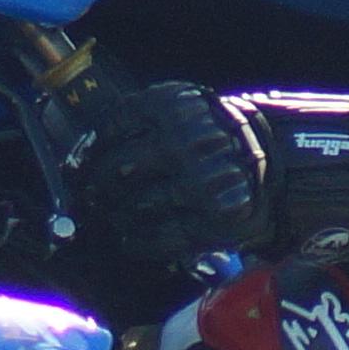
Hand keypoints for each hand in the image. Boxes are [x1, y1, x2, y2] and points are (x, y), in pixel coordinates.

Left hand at [56, 77, 266, 270]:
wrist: (269, 160)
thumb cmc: (210, 136)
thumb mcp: (180, 110)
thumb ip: (138, 122)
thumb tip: (83, 154)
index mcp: (175, 107)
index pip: (113, 127)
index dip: (89, 151)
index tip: (78, 165)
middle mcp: (187, 143)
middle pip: (119, 170)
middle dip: (98, 187)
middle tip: (92, 195)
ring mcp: (201, 183)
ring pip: (136, 206)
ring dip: (116, 215)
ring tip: (112, 215)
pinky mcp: (213, 219)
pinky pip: (160, 237)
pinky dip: (137, 242)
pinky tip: (129, 239)